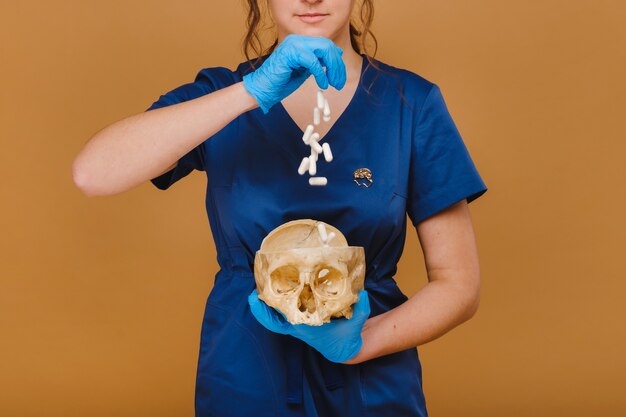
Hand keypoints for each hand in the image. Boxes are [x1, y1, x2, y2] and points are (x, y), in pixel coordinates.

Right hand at [242, 34, 346, 113]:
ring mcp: (293, 44)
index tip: (339, 79)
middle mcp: (297, 39)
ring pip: (323, 50)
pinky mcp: (290, 53)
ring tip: (333, 84)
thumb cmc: (281, 82)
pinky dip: (320, 74)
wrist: (263, 89)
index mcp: (301, 42)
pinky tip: (323, 84)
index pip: (326, 46)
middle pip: (327, 46)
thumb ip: (319, 62)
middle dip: (337, 65)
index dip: (337, 62)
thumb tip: (337, 54)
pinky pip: (312, 61)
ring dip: (332, 68)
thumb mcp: (305, 71)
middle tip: (339, 83)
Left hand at [248, 289, 369, 362]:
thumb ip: (361, 308)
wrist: (346, 349)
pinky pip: (284, 313)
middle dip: (261, 306)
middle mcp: (299, 326)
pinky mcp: (302, 320)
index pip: (281, 322)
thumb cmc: (349, 336)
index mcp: (307, 328)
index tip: (256, 299)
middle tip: (254, 290)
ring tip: (262, 285)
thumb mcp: (357, 322)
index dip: (265, 312)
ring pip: (276, 316)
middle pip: (272, 319)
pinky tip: (279, 288)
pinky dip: (278, 303)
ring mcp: (298, 324)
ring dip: (267, 304)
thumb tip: (362, 294)